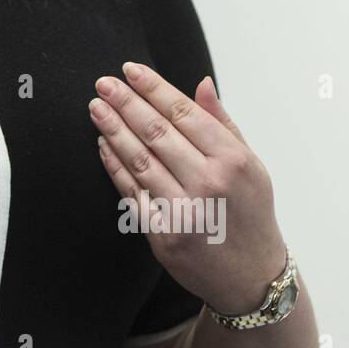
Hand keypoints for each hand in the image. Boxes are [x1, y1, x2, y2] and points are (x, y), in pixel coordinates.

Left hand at [88, 63, 286, 313]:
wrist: (252, 277)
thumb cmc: (250, 213)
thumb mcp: (251, 165)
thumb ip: (223, 123)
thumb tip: (201, 83)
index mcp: (233, 160)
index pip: (185, 113)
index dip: (153, 88)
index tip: (130, 71)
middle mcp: (209, 183)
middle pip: (157, 132)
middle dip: (126, 103)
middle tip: (102, 83)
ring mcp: (185, 211)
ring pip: (139, 160)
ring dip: (113, 130)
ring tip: (96, 108)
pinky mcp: (164, 235)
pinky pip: (132, 192)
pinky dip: (114, 166)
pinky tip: (102, 145)